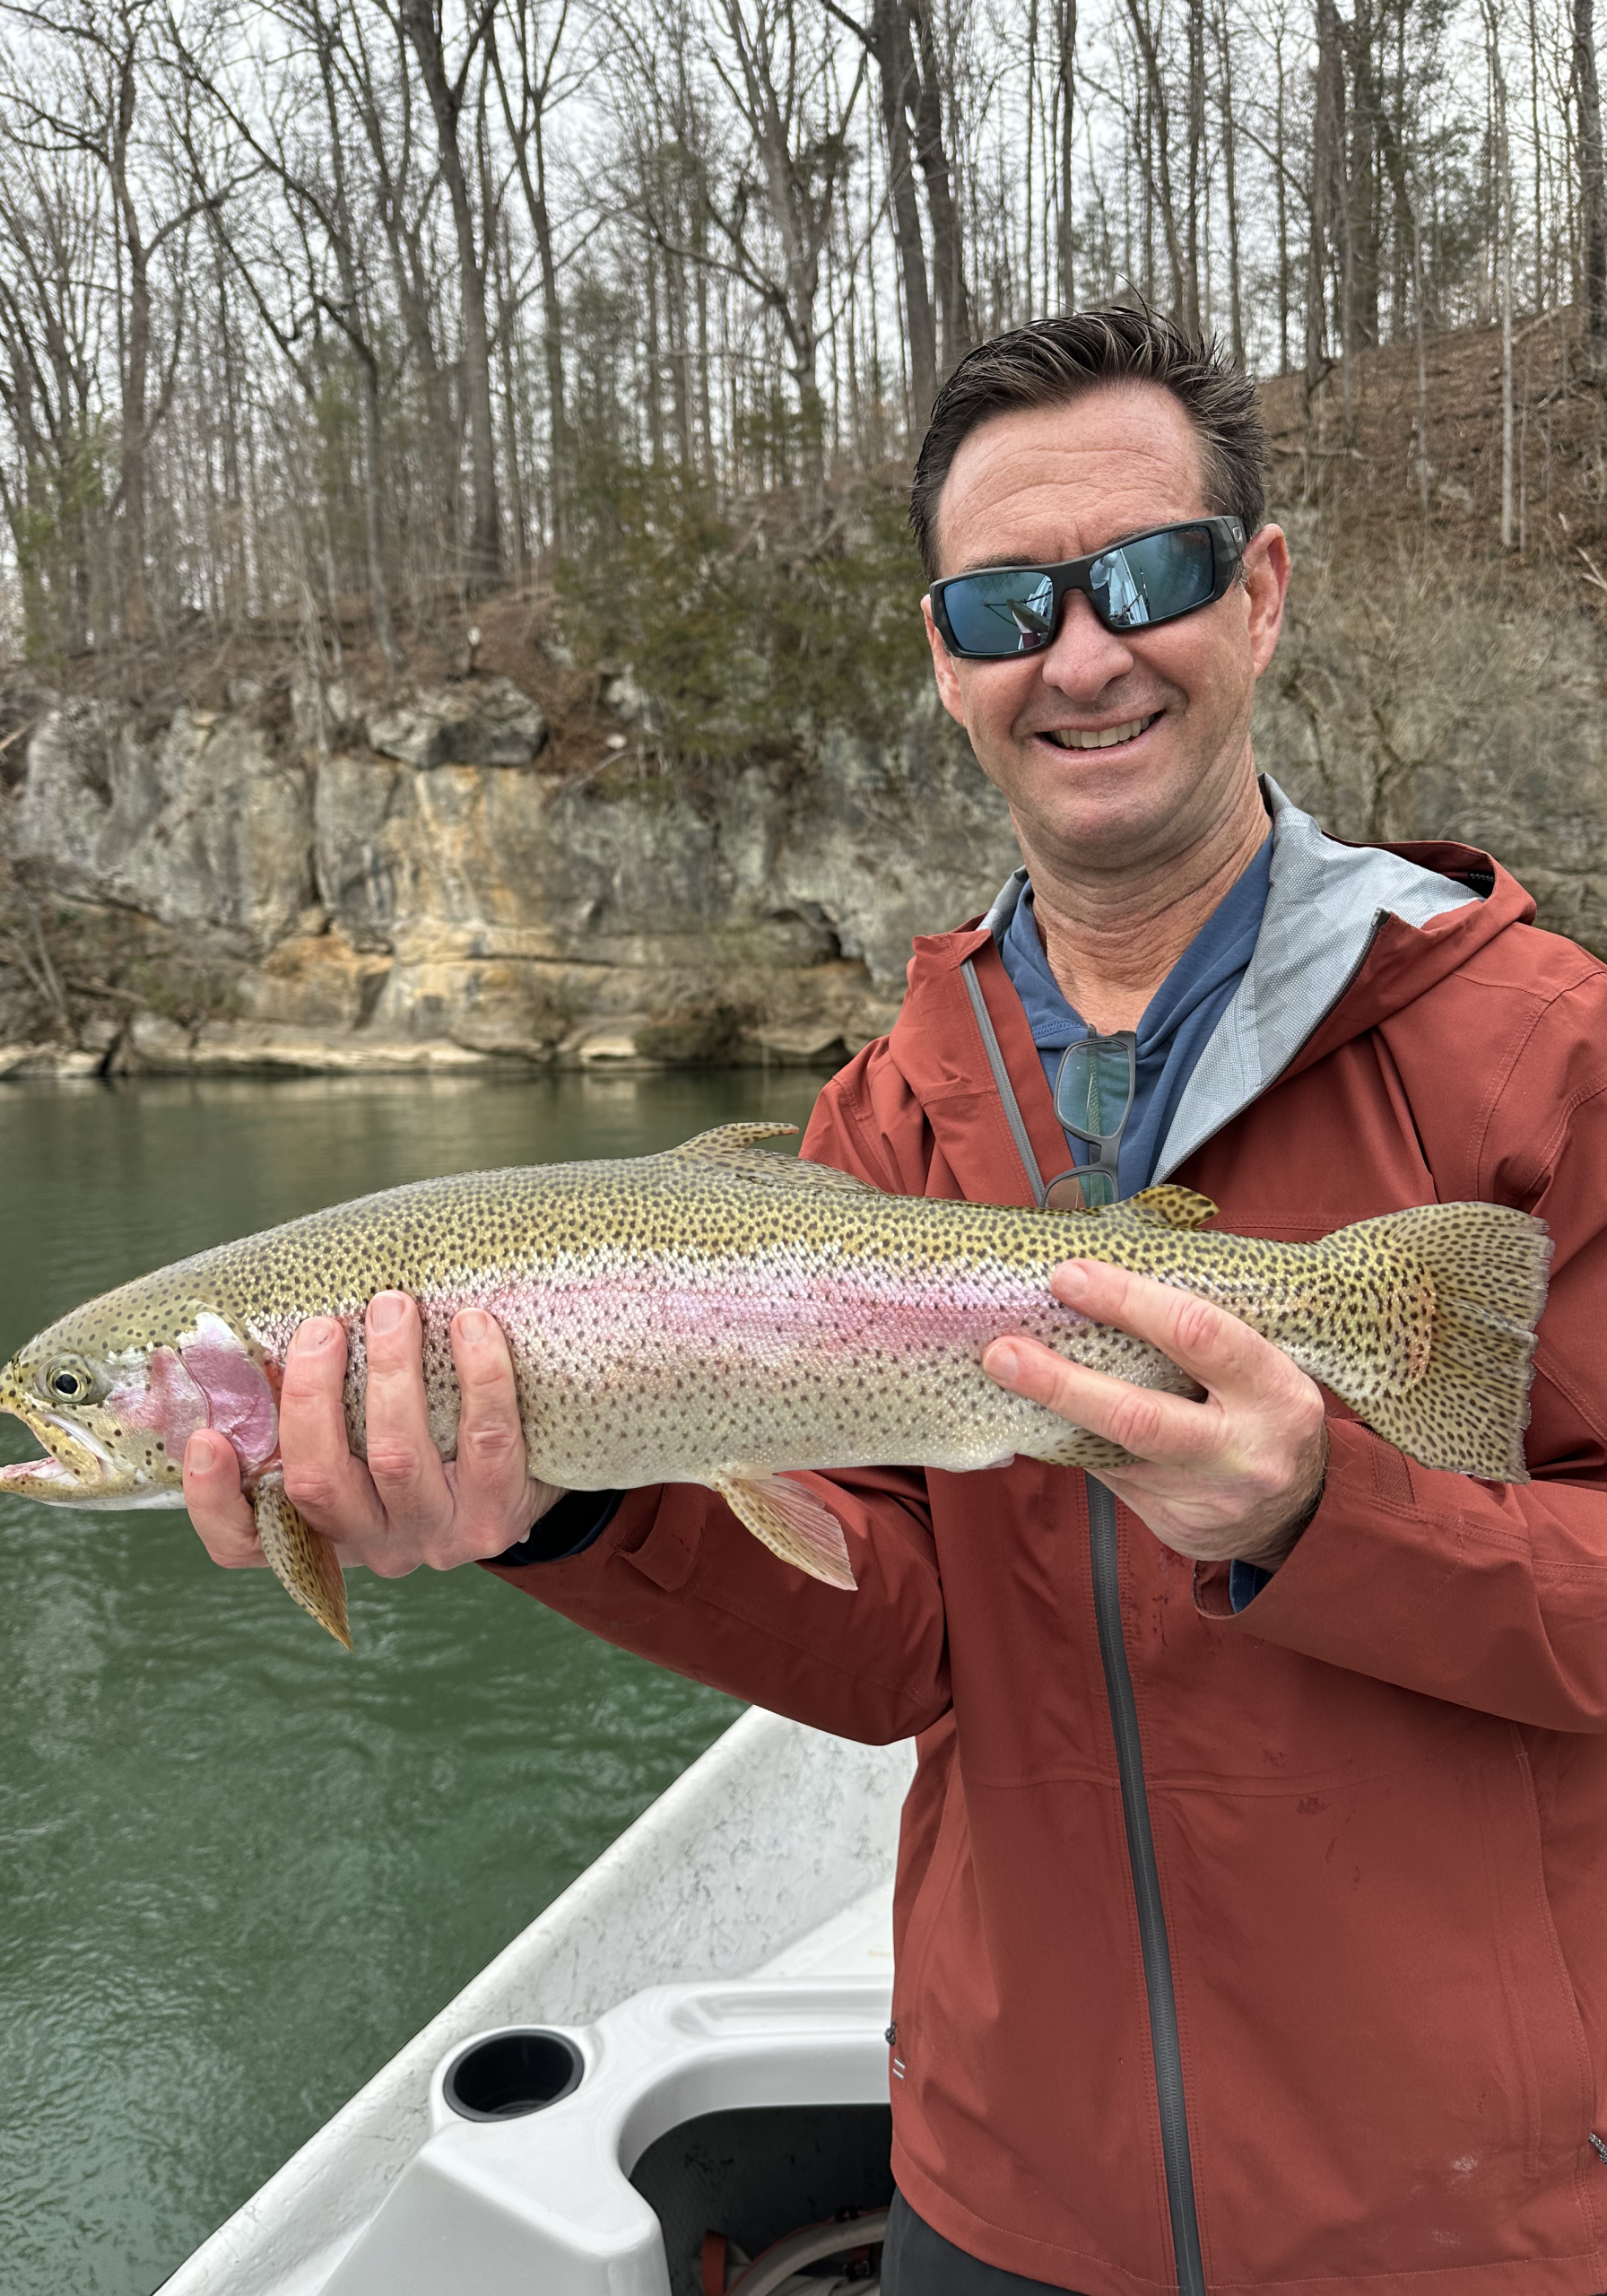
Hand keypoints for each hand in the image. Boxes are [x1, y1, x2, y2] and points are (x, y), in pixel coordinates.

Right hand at [183, 1294, 562, 1576]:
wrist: (528, 1485)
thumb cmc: (428, 1445)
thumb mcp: (363, 1444)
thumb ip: (320, 1410)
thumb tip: (272, 1322)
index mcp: (321, 1530)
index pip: (244, 1543)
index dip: (215, 1501)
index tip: (203, 1437)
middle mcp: (372, 1544)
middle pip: (318, 1484)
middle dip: (312, 1397)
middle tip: (321, 1327)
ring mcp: (435, 1537)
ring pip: (397, 1458)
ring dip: (391, 1372)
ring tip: (392, 1307)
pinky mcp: (497, 1516)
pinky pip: (487, 1441)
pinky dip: (480, 1376)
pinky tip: (473, 1324)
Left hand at [983, 1259, 1327, 1567]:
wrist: (1296, 1513)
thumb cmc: (1266, 1411)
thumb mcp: (1263, 1365)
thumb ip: (1201, 1332)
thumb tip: (1103, 1281)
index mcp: (1273, 1390)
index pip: (1198, 1334)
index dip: (1129, 1301)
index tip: (1068, 1276)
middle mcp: (1241, 1448)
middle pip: (1140, 1416)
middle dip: (1063, 1383)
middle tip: (1003, 1352)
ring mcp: (1205, 1495)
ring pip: (1111, 1451)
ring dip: (1049, 1412)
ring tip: (1000, 1375)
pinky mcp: (1171, 1523)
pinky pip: (1107, 1474)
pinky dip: (1071, 1440)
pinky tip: (1036, 1415)